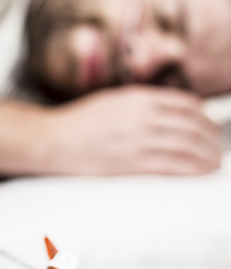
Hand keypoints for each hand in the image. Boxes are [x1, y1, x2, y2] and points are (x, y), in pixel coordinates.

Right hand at [46, 85, 221, 174]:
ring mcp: (138, 141)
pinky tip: (204, 170)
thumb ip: (141, 103)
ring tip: (215, 161)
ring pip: (189, 146)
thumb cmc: (79, 121)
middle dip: (212, 137)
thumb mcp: (112, 101)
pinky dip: (195, 168)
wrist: (55, 140)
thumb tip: (169, 111)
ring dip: (208, 154)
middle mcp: (142, 117)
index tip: (208, 125)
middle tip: (217, 146)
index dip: (204, 116)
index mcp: (137, 98)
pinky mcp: (132, 164)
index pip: (186, 104)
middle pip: (193, 125)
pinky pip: (174, 166)